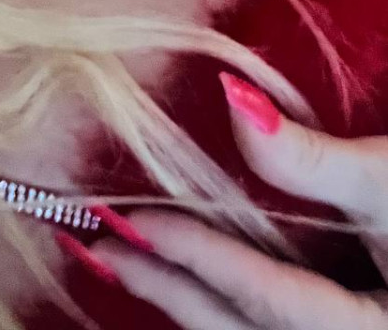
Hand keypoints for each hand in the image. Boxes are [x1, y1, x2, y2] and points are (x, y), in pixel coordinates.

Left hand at [58, 73, 387, 328]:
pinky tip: (187, 283)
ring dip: (186, 302)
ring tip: (123, 263)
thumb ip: (313, 159)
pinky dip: (223, 306)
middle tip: (93, 247)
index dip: (192, 259)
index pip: (267, 301)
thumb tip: (232, 99)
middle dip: (166, 290)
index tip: (125, 223)